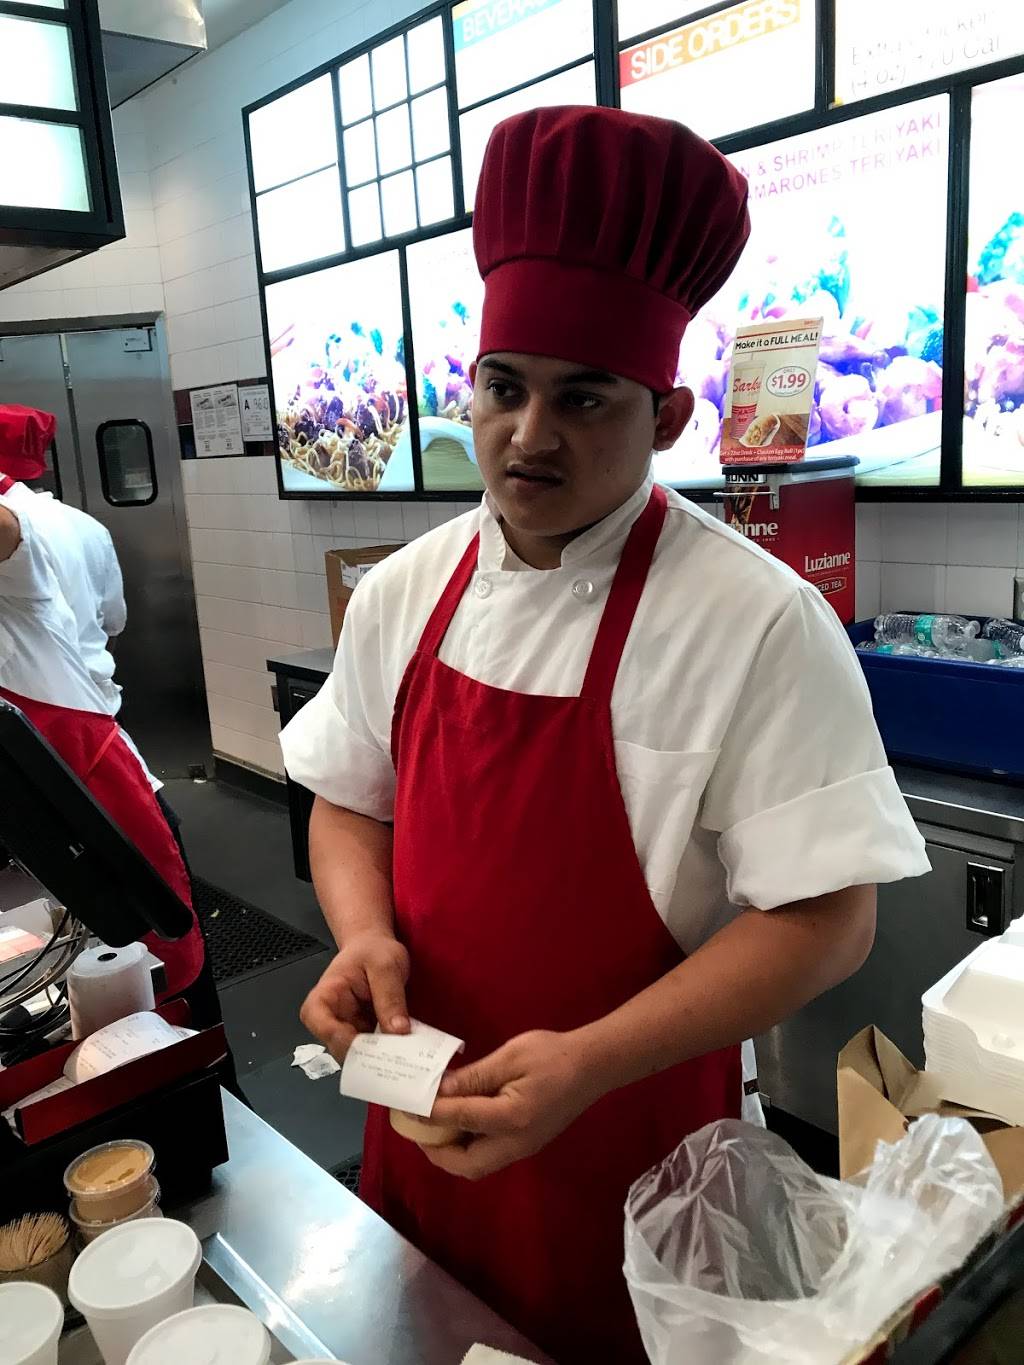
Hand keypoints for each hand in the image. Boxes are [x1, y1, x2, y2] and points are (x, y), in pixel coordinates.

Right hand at [300, 932, 409, 1062]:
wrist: (376, 946)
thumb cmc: (374, 950)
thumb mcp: (386, 965)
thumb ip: (390, 996)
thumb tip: (397, 1030)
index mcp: (326, 994)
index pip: (317, 1020)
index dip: (339, 1037)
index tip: (368, 1045)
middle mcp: (331, 1016)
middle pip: (336, 1045)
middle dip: (364, 1055)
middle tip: (393, 1056)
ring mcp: (347, 1028)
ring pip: (354, 1054)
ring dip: (377, 1058)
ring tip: (401, 1055)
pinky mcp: (363, 1034)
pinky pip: (371, 1051)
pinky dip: (386, 1054)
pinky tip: (403, 1052)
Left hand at [426, 1030, 601, 1179]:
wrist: (593, 1065)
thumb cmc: (552, 1054)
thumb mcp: (509, 1057)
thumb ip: (473, 1077)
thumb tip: (438, 1090)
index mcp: (511, 1118)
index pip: (458, 1120)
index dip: (428, 1113)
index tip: (406, 1103)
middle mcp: (516, 1143)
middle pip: (467, 1165)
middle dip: (436, 1152)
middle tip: (415, 1127)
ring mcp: (523, 1148)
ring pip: (478, 1165)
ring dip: (450, 1153)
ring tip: (431, 1126)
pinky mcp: (526, 1144)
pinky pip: (489, 1156)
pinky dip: (467, 1147)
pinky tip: (458, 1124)